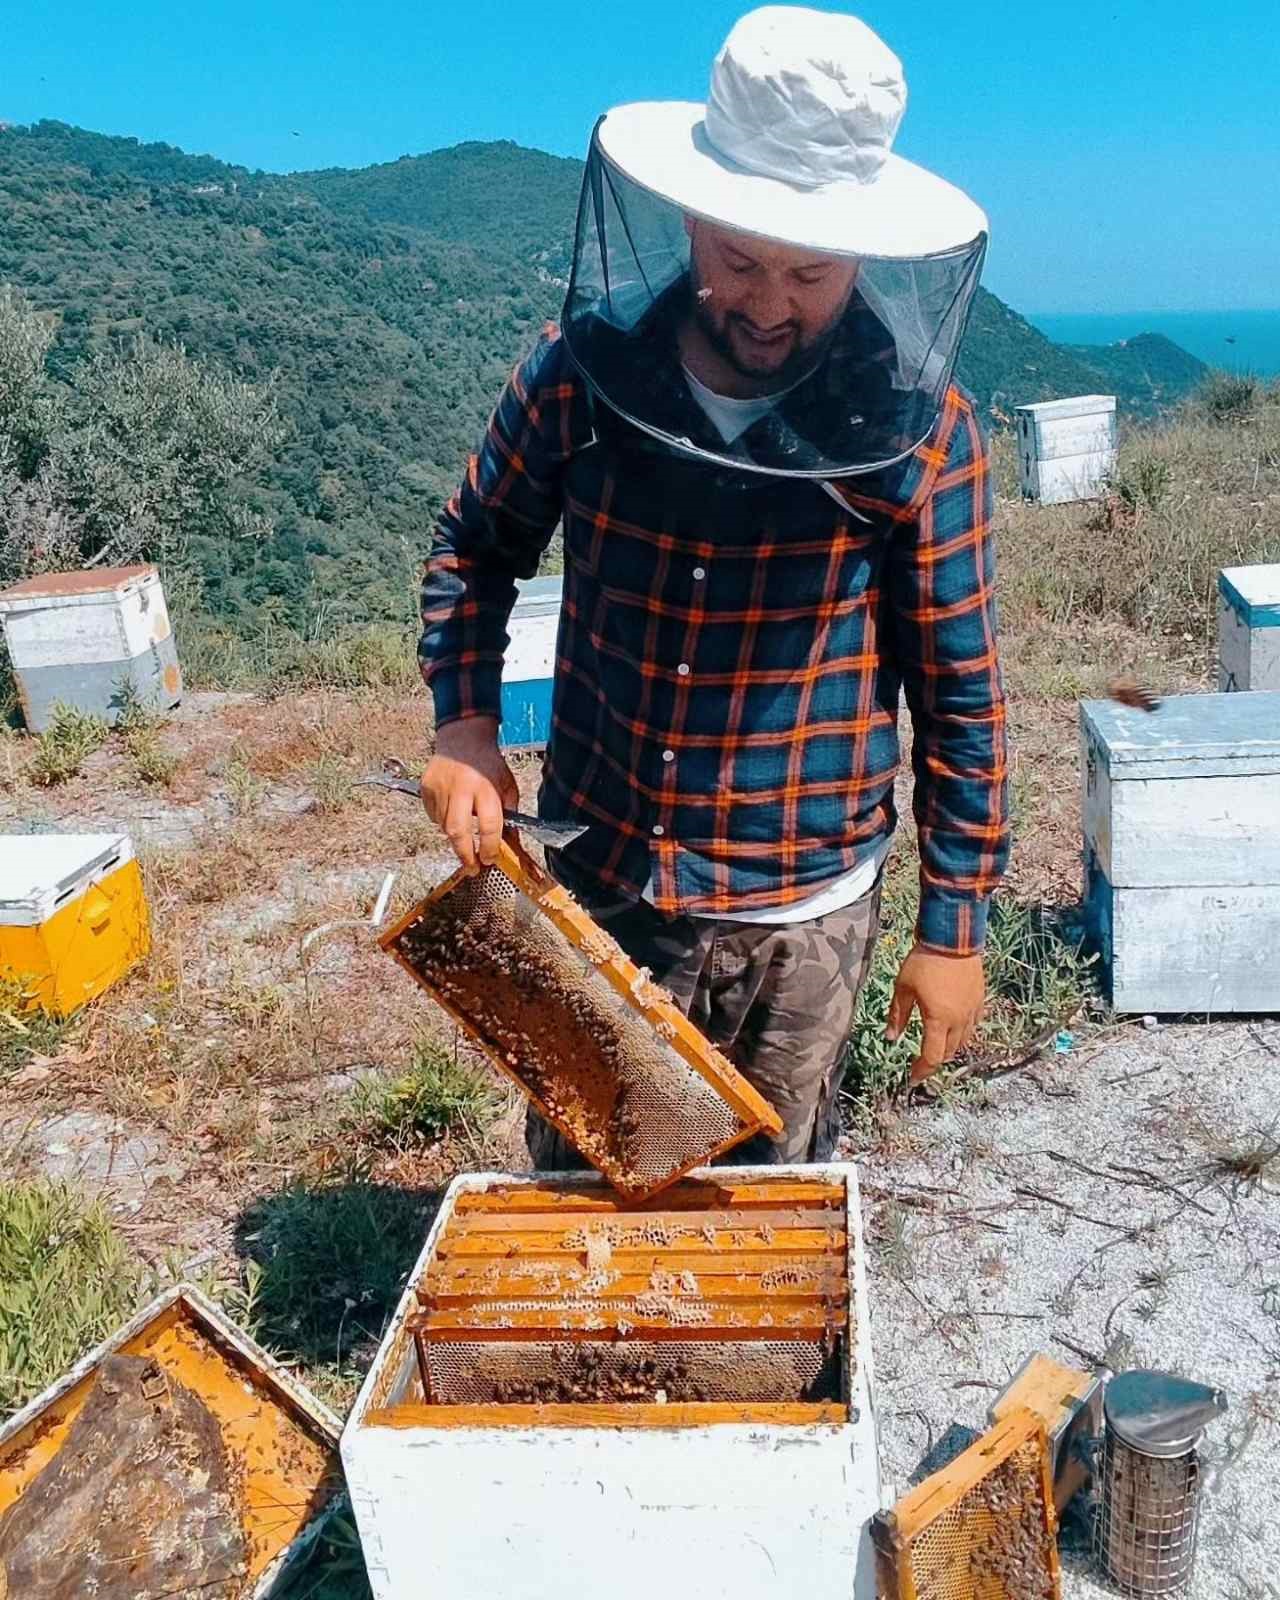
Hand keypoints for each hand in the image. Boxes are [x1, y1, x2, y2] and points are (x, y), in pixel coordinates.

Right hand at [420, 716, 518, 871]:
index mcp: (484, 787)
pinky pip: (432, 816)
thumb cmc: (488, 764)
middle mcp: (460, 788)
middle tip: (472, 867)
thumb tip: (510, 844)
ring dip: (455, 835)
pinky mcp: (426, 788)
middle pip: (457, 831)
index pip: (488, 825)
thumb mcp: (507, 787)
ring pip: (444, 826)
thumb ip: (510, 815)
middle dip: (465, 853)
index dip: (489, 847)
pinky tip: (452, 811)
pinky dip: (442, 821)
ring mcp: (439, 788)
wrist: (463, 739)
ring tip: (464, 828)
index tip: (490, 859)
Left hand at [886, 944, 984, 1086]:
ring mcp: (972, 1011)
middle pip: (949, 1052)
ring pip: (963, 1041)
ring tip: (935, 1045)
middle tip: (920, 1062)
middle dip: (934, 1061)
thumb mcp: (903, 988)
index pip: (932, 1057)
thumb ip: (897, 1015)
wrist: (952, 937)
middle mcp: (959, 1020)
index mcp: (938, 1020)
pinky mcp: (980, 1000)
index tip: (912, 1078)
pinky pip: (973, 1025)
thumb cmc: (924, 961)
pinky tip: (952, 1027)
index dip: (922, 1071)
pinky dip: (962, 1033)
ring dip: (949, 1048)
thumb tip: (890, 1038)